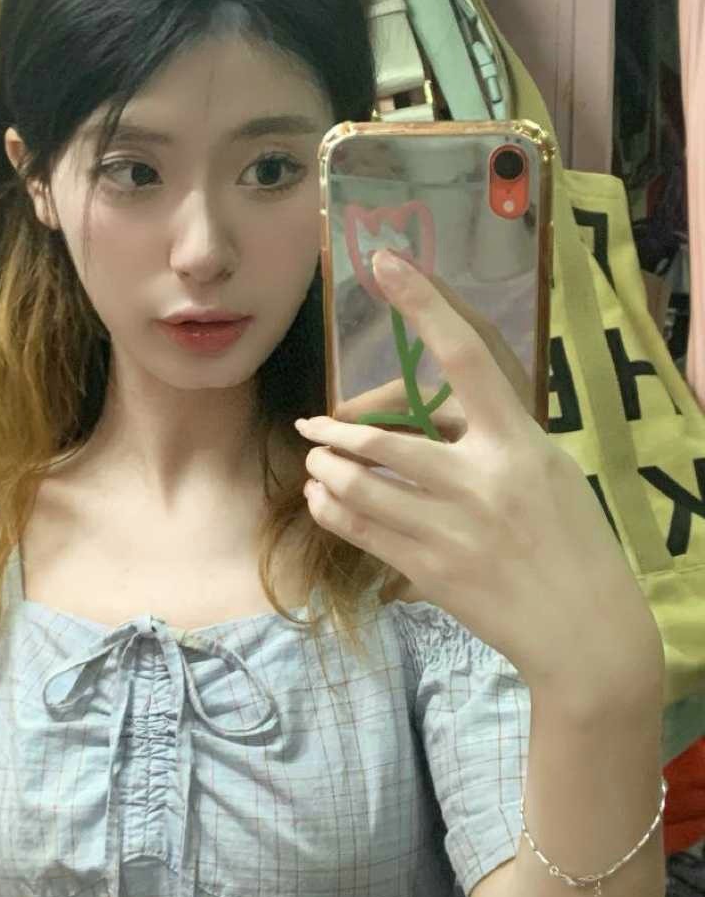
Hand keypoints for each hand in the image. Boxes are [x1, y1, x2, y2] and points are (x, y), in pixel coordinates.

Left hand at [298, 250, 663, 699]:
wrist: (585, 632)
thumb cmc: (572, 541)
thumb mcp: (549, 473)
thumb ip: (495, 439)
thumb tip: (436, 413)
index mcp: (521, 443)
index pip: (467, 357)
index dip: (424, 305)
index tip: (385, 264)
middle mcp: (483, 480)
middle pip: (383, 439)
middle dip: (335, 430)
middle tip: (311, 425)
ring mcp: (453, 529)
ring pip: (360, 487)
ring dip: (326, 470)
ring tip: (315, 464)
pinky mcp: (431, 572)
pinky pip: (362, 531)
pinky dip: (332, 510)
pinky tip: (323, 500)